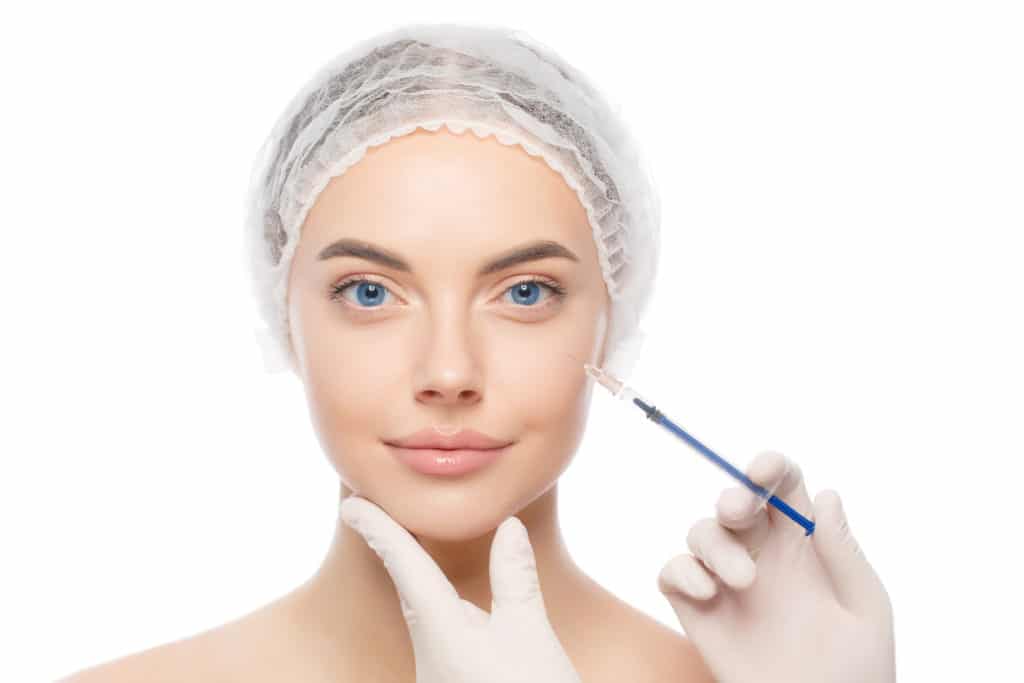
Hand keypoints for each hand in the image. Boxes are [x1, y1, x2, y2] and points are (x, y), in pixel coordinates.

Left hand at [340, 496, 581, 682]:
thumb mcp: (530, 635)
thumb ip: (516, 581)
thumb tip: (507, 529)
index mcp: (440, 631)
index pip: (404, 565)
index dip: (379, 529)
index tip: (353, 504)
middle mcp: (431, 653)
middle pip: (409, 590)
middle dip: (394, 552)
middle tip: (376, 517)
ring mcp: (440, 675)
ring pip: (428, 617)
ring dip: (422, 582)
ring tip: (415, 549)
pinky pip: (445, 638)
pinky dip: (447, 611)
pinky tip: (467, 613)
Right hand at [658, 451, 895, 682]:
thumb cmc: (856, 673)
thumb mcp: (864, 610)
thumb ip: (842, 553)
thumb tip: (826, 494)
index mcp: (805, 548)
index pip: (783, 490)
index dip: (770, 468)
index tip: (763, 471)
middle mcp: (763, 557)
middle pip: (736, 503)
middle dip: (734, 497)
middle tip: (741, 512)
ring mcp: (728, 584)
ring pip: (702, 533)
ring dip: (715, 544)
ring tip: (743, 582)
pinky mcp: (699, 612)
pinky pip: (673, 572)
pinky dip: (681, 572)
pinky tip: (706, 593)